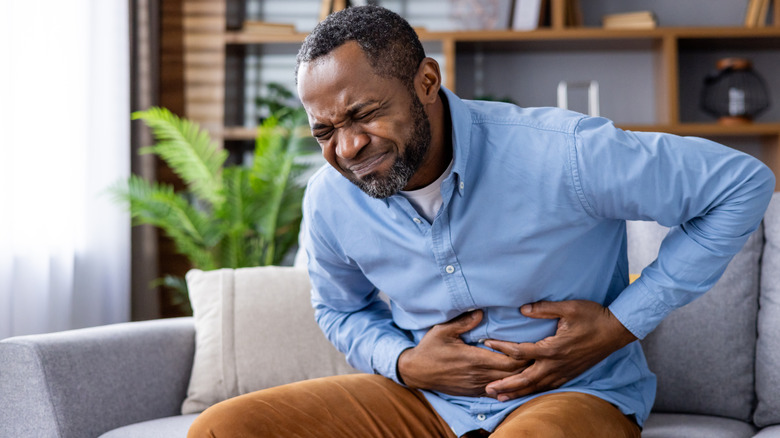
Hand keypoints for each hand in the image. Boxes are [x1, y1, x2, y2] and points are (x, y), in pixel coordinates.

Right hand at [397, 310, 530, 396]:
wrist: (416, 372)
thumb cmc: (430, 348)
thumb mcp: (443, 330)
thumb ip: (464, 322)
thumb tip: (481, 312)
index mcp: (473, 358)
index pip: (508, 361)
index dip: (522, 355)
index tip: (530, 345)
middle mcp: (477, 375)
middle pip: (512, 374)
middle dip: (526, 365)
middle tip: (537, 354)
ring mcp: (476, 386)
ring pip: (506, 384)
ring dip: (519, 377)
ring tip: (531, 365)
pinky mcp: (472, 392)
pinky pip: (496, 392)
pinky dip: (508, 386)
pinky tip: (515, 379)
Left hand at [484, 300, 636, 401]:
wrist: (616, 330)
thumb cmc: (593, 316)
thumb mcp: (568, 308)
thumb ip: (543, 308)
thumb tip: (523, 309)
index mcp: (552, 348)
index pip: (520, 351)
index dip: (501, 348)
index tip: (486, 343)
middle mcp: (556, 364)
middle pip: (525, 379)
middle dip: (505, 385)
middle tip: (487, 389)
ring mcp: (563, 372)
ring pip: (536, 387)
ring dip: (517, 393)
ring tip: (500, 397)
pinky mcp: (570, 374)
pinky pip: (548, 387)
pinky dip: (534, 392)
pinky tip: (525, 394)